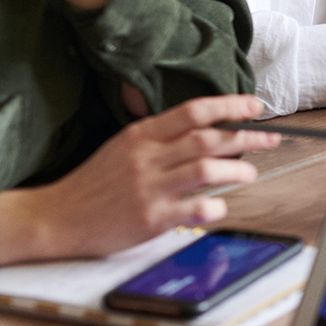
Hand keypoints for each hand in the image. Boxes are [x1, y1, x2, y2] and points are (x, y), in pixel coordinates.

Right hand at [0, 96, 280, 264]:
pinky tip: (218, 206)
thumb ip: (159, 138)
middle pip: (207, 139)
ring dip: (236, 171)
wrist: (55, 217)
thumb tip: (203, 130)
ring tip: (248, 173)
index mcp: (140, 135)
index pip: (192, 112)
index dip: (229, 106)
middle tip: (270, 138)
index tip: (255, 106)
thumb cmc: (93, 183)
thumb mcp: (121, 147)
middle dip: (246, 137)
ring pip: (206, 170)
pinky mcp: (149, 219)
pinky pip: (194, 209)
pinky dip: (214, 206)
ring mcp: (148, 189)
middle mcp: (146, 158)